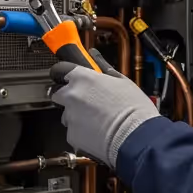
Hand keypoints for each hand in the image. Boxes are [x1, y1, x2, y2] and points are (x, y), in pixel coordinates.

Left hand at [49, 49, 159, 166]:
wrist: (135, 137)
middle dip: (67, 97)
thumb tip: (95, 56)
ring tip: (96, 120)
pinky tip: (97, 132)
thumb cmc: (133, 109)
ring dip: (76, 116)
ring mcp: (70, 116)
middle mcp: (72, 95)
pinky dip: (81, 132)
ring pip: (66, 115)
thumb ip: (104, 67)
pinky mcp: (71, 135)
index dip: (64, 75)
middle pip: (57, 94)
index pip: (59, 70)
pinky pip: (73, 131)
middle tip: (86, 102)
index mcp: (82, 78)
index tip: (69, 79)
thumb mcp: (123, 81)